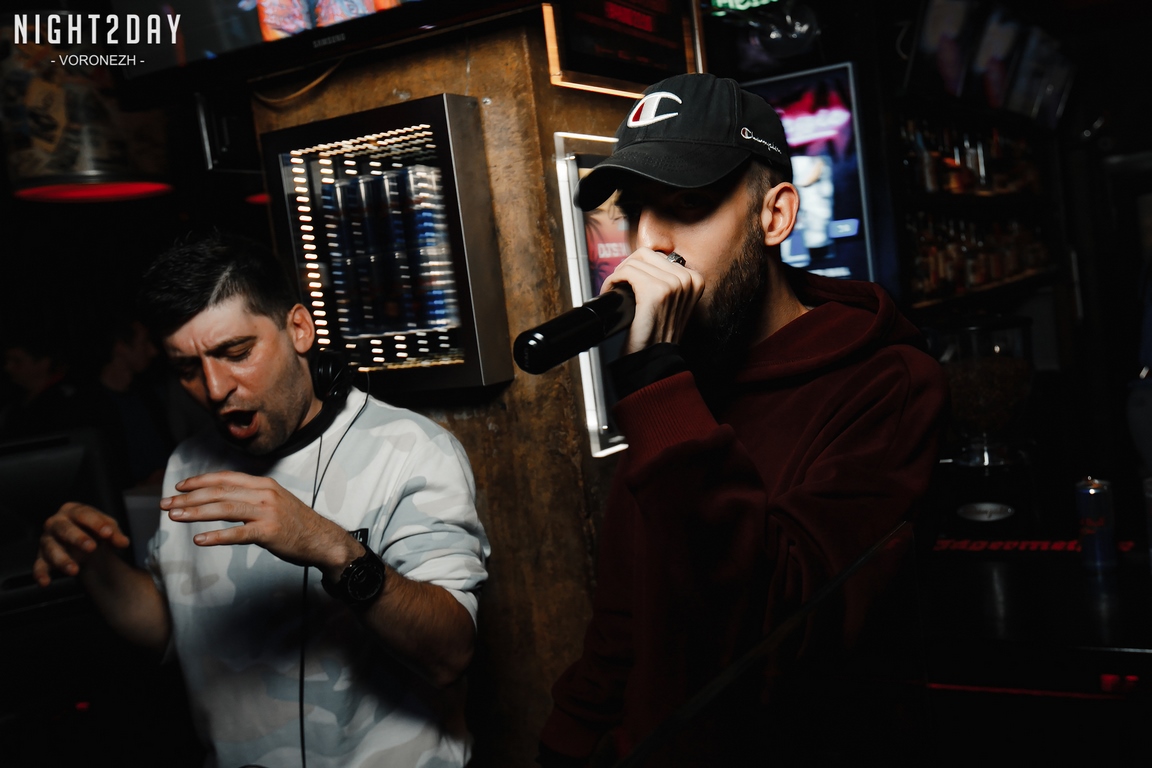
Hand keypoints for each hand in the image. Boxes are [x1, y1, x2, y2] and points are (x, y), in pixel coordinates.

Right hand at [33, 503, 130, 585]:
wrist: (83, 542)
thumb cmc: (95, 530)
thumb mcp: (107, 529)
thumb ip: (115, 535)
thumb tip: (123, 542)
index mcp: (73, 510)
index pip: (83, 514)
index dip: (96, 523)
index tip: (108, 534)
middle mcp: (56, 523)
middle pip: (64, 529)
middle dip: (77, 538)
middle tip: (92, 548)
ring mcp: (47, 540)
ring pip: (51, 548)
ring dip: (62, 559)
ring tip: (75, 570)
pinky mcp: (42, 557)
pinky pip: (38, 566)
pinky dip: (40, 574)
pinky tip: (46, 582)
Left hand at [160, 471, 358, 572]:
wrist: (322, 540)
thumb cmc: (296, 523)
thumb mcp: (275, 501)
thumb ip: (250, 497)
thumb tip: (221, 498)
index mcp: (263, 484)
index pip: (225, 478)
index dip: (199, 481)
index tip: (178, 488)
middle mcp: (264, 494)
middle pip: (219, 492)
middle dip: (188, 498)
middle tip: (166, 505)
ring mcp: (267, 513)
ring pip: (224, 509)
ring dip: (195, 513)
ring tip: (174, 518)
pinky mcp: (269, 533)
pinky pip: (237, 534)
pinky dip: (216, 536)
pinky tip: (199, 539)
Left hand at [601, 249, 703, 354]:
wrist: (655, 357)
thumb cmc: (659, 333)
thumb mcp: (673, 302)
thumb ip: (667, 281)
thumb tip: (643, 263)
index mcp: (695, 279)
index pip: (659, 255)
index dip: (638, 266)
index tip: (629, 279)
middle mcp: (687, 279)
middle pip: (646, 255)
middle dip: (627, 267)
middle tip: (619, 283)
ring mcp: (673, 284)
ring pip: (634, 262)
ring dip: (618, 275)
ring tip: (615, 289)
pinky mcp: (655, 291)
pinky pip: (626, 272)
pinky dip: (612, 280)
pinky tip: (611, 291)